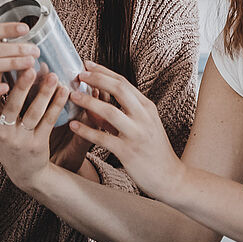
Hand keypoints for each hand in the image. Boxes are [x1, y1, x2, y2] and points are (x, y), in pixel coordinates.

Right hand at [0, 65, 72, 190]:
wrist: (23, 172)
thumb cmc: (12, 137)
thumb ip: (2, 98)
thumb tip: (13, 62)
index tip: (8, 57)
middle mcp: (2, 130)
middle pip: (13, 103)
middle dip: (22, 84)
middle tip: (30, 65)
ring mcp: (20, 139)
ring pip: (33, 112)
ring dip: (44, 93)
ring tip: (52, 75)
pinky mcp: (37, 144)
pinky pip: (48, 121)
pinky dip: (57, 105)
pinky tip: (64, 91)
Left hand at [69, 61, 186, 199]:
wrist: (170, 177)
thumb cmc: (153, 150)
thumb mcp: (142, 126)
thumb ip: (120, 114)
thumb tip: (94, 105)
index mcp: (147, 107)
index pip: (124, 82)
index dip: (104, 72)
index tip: (87, 64)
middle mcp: (144, 117)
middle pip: (119, 89)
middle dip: (97, 79)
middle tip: (77, 74)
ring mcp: (136, 134)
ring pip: (110, 112)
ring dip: (89, 102)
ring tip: (72, 95)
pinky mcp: (128, 152)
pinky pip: (103, 138)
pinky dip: (86, 130)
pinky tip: (73, 125)